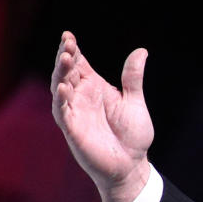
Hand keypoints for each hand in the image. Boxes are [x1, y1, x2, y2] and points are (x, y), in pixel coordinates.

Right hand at [51, 31, 153, 201]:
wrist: (133, 165)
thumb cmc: (133, 136)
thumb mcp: (135, 102)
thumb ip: (133, 78)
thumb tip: (141, 51)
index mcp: (95, 89)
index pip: (79, 65)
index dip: (72, 50)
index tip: (68, 36)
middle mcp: (81, 98)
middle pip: (66, 73)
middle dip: (65, 58)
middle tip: (67, 44)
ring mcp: (75, 114)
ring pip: (60, 90)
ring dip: (61, 74)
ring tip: (65, 59)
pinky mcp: (73, 131)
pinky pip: (63, 113)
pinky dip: (61, 100)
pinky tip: (63, 88)